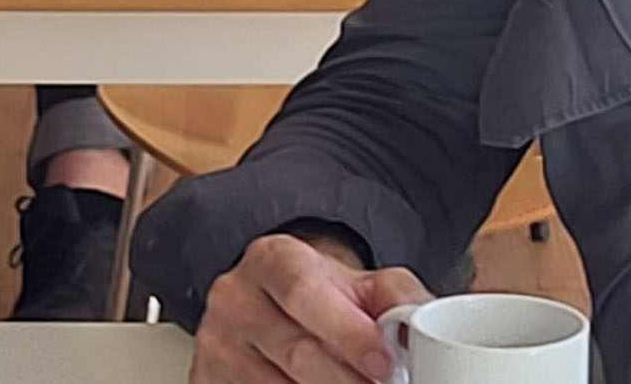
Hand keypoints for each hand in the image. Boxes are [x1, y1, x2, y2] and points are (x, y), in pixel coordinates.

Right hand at [192, 231, 430, 383]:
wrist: (273, 306)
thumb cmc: (322, 297)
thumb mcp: (362, 283)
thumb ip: (397, 297)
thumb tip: (424, 321)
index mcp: (272, 260)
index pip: (304, 290)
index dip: (347, 333)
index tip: (384, 365)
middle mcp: (235, 299)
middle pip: (294, 351)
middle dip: (345, 381)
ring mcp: (216, 344)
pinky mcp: (207, 380)